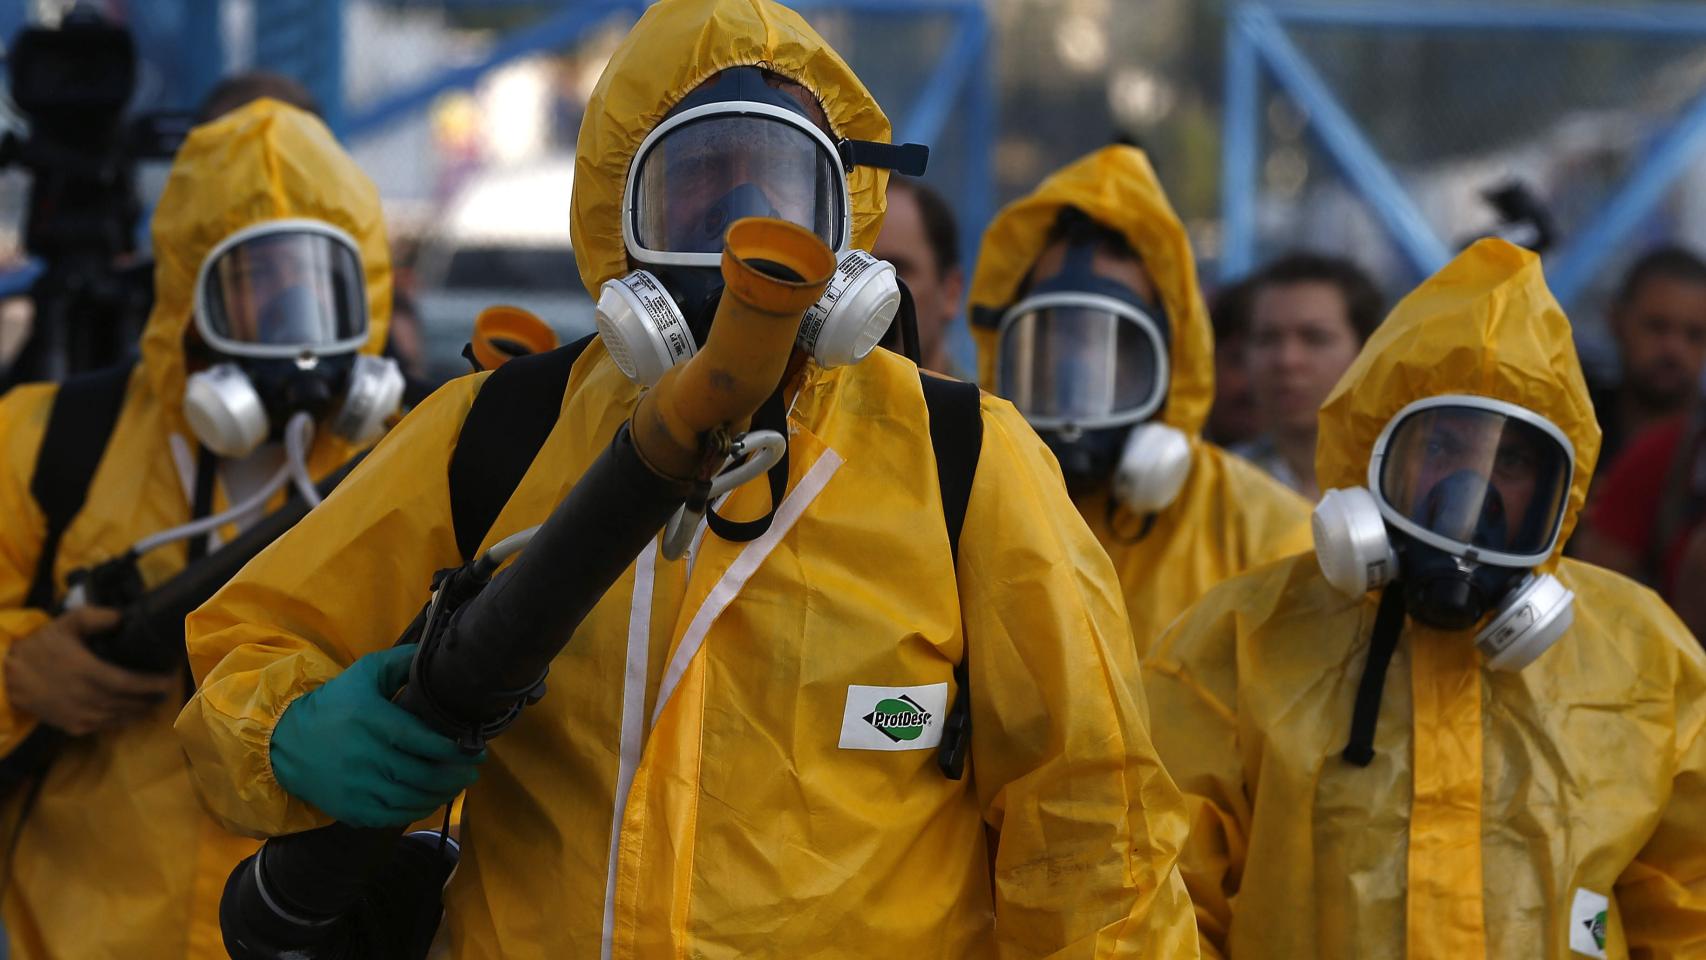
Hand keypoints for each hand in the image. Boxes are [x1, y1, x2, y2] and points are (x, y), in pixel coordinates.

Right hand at [4, 607, 176, 735]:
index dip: (152, 684)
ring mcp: (79, 715)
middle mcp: (85, 697)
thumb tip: (123, 617)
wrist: (8, 678)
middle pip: (129, 702)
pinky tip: (134, 711)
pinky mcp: (73, 726)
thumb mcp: (65, 624)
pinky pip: (106, 726)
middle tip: (167, 689)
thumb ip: (96, 618)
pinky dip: (123, 720)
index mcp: (86, 672)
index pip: (129, 683)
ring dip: (141, 710)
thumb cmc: (40, 648)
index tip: (170, 680)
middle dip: (152, 697)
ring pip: (120, 717)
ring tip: (156, 700)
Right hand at [270, 644, 484, 827]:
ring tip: (457, 785)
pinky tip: (429, 800)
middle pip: (422, 775)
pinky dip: (417, 810)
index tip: (475, 749)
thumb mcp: (363, 674)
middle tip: (473, 770)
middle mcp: (366, 757)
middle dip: (455, 775)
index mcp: (372, 721)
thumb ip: (401, 663)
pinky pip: (392, 817)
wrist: (284, 742)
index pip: (422, 740)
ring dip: (442, 794)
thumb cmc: (333, 705)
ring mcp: (357, 787)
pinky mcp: (351, 809)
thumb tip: (436, 654)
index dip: (453, 749)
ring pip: (411, 799)